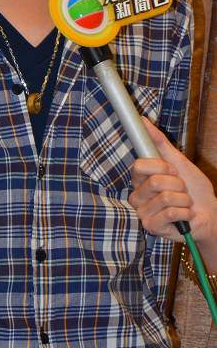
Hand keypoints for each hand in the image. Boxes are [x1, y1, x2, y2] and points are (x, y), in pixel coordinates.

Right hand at [129, 118, 216, 248]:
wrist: (209, 214)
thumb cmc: (194, 190)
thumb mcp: (178, 162)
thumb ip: (159, 142)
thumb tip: (143, 120)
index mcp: (141, 179)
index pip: (139, 165)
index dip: (160, 166)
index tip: (172, 170)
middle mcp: (137, 195)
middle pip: (154, 181)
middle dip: (177, 184)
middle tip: (181, 189)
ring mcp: (143, 212)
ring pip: (165, 197)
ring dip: (183, 199)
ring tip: (185, 203)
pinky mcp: (151, 226)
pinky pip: (169, 213)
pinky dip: (184, 212)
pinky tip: (185, 215)